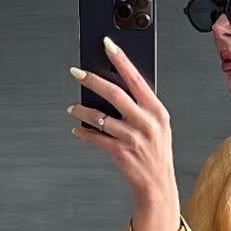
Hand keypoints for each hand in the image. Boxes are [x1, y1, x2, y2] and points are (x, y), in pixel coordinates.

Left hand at [68, 39, 178, 221]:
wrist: (157, 185)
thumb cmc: (156, 152)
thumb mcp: (158, 125)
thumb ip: (141, 106)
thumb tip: (116, 85)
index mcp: (157, 111)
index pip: (136, 79)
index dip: (121, 60)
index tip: (107, 45)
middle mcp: (146, 122)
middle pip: (115, 94)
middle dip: (93, 80)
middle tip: (77, 72)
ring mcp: (133, 138)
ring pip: (101, 117)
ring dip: (82, 110)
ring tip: (73, 107)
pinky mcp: (120, 152)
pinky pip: (96, 137)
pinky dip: (84, 133)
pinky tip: (78, 129)